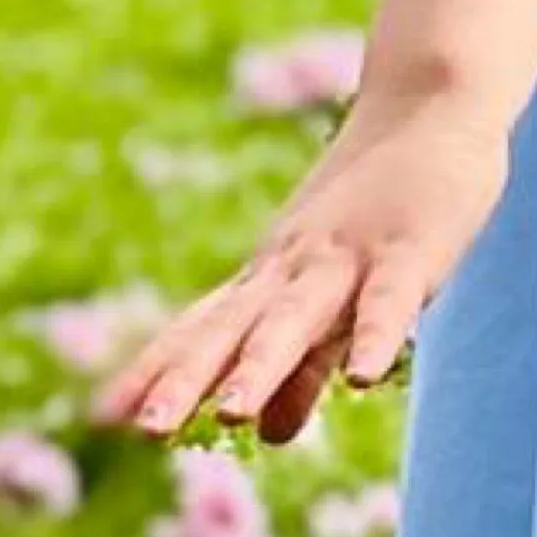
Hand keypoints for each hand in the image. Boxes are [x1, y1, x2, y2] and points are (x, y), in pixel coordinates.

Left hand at [96, 79, 510, 444]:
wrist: (433, 99)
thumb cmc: (383, 201)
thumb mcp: (336, 293)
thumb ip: (305, 369)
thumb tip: (269, 437)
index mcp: (272, 276)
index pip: (202, 328)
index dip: (156, 370)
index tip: (104, 418)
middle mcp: (294, 266)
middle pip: (232, 328)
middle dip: (188, 378)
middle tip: (147, 431)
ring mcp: (349, 256)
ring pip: (296, 316)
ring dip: (262, 365)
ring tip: (231, 415)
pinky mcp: (411, 251)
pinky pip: (388, 300)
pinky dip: (373, 337)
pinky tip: (361, 381)